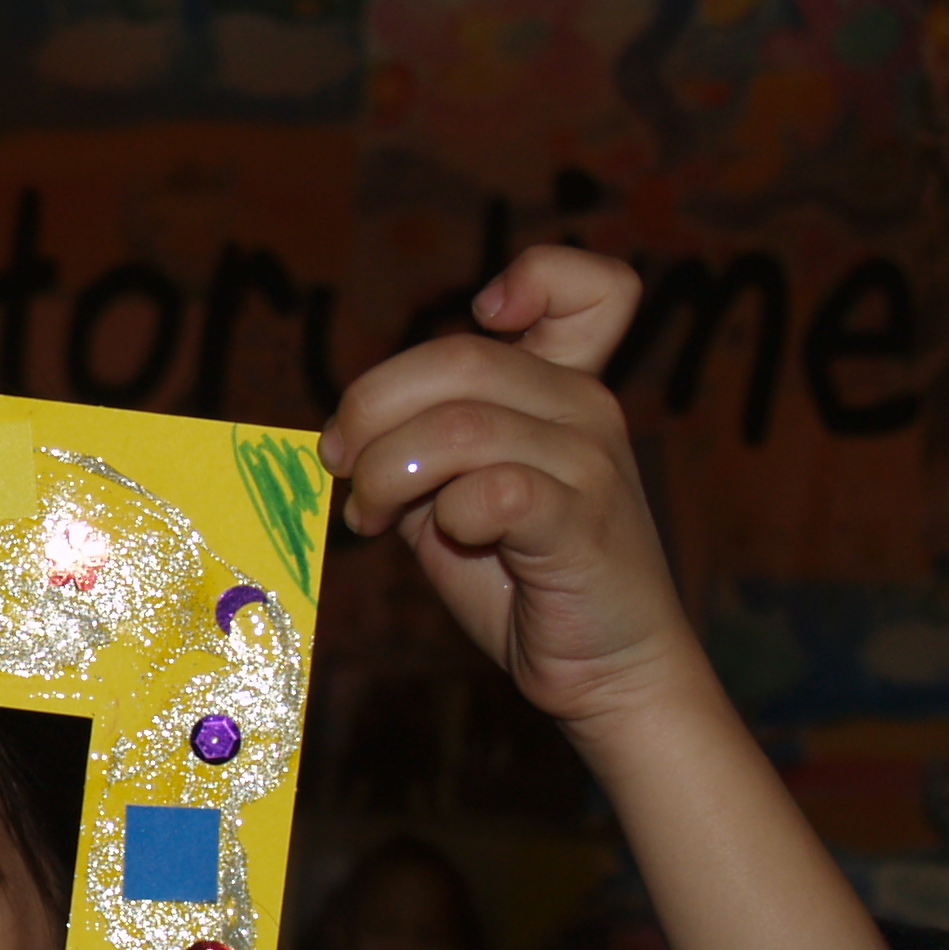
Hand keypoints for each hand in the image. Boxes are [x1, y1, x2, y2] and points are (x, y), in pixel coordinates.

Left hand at [321, 247, 695, 737]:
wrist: (605, 671)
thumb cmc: (526, 583)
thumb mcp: (459, 496)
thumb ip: (421, 448)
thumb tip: (348, 434)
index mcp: (564, 388)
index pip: (594, 287)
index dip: (535, 278)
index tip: (482, 318)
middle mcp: (585, 408)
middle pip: (458, 356)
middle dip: (371, 408)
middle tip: (343, 463)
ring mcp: (590, 462)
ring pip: (458, 424)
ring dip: (386, 471)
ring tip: (370, 514)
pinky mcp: (582, 522)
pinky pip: (493, 489)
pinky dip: (446, 512)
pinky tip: (443, 537)